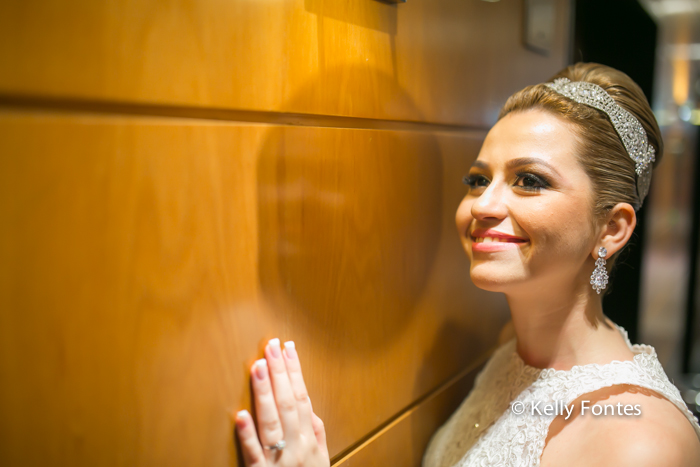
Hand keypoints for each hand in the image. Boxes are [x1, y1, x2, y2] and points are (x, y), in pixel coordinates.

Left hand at [234, 339, 329, 466]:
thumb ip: (317, 433)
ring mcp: (280, 461)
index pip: (303, 397)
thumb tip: (311, 407)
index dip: (296, 371)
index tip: (288, 347)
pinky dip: (247, 435)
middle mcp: (297, 447)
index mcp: (310, 440)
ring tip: (257, 366)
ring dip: (265, 393)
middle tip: (271, 345)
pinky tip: (240, 415)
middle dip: (280, 372)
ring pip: (272, 422)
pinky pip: (254, 455)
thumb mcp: (321, 461)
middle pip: (288, 403)